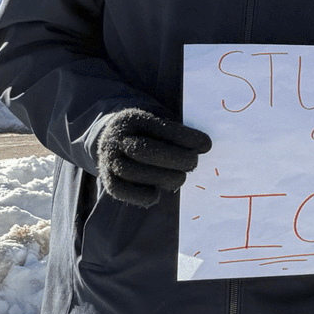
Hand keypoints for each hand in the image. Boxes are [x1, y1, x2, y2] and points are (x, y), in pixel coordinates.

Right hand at [94, 108, 212, 207]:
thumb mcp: (160, 122)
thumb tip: (204, 147)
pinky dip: (140, 195)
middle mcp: (117, 139)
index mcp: (133, 119)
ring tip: (180, 178)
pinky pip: (119, 190)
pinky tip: (157, 194)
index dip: (186, 137)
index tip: (206, 145)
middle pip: (144, 151)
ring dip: (161, 178)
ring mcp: (108, 159)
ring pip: (132, 172)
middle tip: (193, 163)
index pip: (161, 128)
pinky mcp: (107, 178)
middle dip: (175, 159)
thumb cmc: (147, 132)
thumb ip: (178, 133)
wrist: (112, 138)